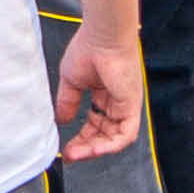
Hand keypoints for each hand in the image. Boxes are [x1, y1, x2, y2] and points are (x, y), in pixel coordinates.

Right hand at [47, 18, 142, 162]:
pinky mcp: (132, 106)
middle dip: (85, 148)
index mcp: (104, 94)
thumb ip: (68, 102)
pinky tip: (93, 149)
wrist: (101, 37)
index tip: (65, 149)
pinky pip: (125, 135)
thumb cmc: (88, 49)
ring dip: (94, 150)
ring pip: (114, 139)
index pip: (94, 124)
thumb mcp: (71, 81)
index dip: (80, 139)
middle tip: (69, 155)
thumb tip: (62, 120)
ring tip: (75, 155)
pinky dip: (110, 145)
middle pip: (103, 134)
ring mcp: (126, 105)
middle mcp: (117, 102)